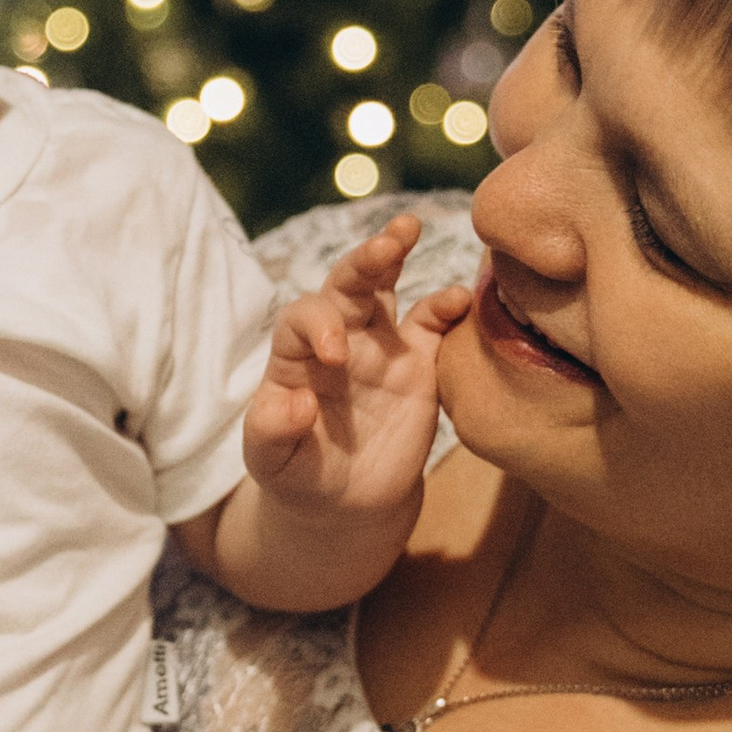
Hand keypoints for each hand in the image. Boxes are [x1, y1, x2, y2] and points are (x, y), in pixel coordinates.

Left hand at [244, 217, 472, 526]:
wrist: (345, 503)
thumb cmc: (298, 473)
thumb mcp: (270, 460)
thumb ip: (272, 431)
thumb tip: (298, 403)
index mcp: (295, 355)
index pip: (303, 319)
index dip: (319, 326)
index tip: (335, 357)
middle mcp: (337, 338)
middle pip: (346, 284)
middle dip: (363, 259)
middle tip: (387, 244)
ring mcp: (379, 346)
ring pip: (384, 287)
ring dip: (394, 254)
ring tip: (410, 228)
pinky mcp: (418, 364)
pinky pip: (433, 324)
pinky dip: (447, 305)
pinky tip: (461, 298)